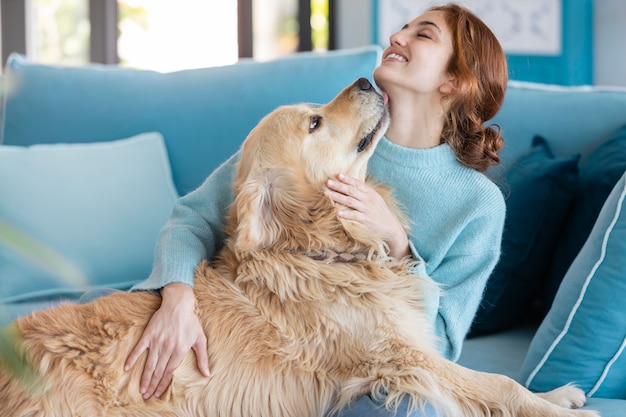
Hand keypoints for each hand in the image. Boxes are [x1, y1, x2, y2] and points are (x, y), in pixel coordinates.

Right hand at [124, 283, 209, 398]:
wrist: (179, 304)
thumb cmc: (191, 322)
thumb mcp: (200, 339)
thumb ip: (203, 357)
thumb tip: (207, 374)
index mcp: (180, 350)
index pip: (170, 372)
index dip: (163, 384)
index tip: (158, 394)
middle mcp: (168, 347)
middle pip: (158, 371)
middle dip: (153, 385)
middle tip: (147, 397)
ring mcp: (157, 341)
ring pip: (150, 364)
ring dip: (145, 378)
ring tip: (141, 390)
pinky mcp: (149, 334)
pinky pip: (139, 349)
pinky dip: (132, 358)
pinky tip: (126, 368)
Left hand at [326, 173, 409, 258]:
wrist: (390, 226)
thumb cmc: (380, 211)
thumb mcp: (375, 198)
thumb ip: (364, 192)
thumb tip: (351, 185)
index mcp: (370, 193)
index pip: (358, 184)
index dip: (348, 179)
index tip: (338, 175)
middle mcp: (368, 199)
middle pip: (351, 191)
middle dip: (339, 186)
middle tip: (328, 182)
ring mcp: (367, 209)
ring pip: (350, 201)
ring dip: (338, 197)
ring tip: (328, 194)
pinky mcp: (366, 219)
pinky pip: (355, 216)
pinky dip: (347, 214)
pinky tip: (338, 213)